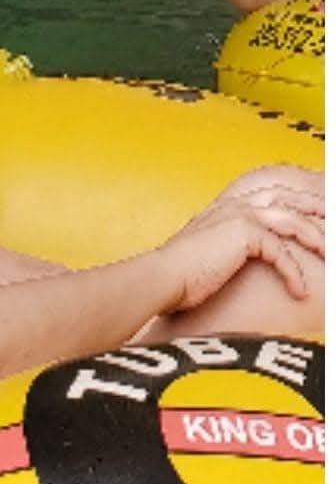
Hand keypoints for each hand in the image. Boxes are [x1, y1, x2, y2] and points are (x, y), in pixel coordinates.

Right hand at [156, 170, 323, 312]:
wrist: (164, 276)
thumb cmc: (183, 272)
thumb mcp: (210, 249)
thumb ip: (229, 243)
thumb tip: (246, 254)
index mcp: (226, 206)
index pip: (269, 192)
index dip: (296, 198)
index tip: (316, 209)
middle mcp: (234, 204)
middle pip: (286, 198)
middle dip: (315, 207)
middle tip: (333, 217)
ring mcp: (238, 215)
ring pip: (292, 219)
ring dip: (316, 237)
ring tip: (331, 255)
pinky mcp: (243, 233)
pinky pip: (281, 252)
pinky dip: (294, 273)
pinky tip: (299, 291)